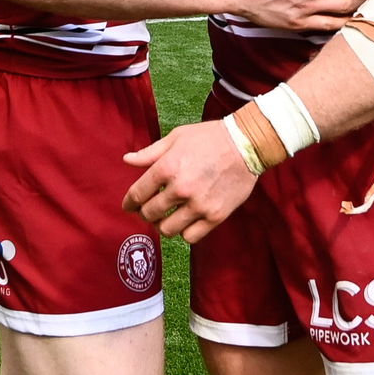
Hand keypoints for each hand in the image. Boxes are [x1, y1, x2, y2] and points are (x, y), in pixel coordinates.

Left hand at [122, 120, 256, 243]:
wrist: (246, 144)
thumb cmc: (210, 137)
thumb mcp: (176, 137)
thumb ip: (150, 153)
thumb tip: (127, 160)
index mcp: (167, 167)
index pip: (138, 193)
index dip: (129, 202)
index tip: (129, 205)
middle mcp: (180, 188)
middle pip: (150, 213)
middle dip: (145, 213)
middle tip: (148, 210)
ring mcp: (199, 204)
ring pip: (167, 229)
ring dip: (162, 225)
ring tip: (165, 219)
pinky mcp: (215, 216)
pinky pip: (190, 236)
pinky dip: (184, 232)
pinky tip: (185, 222)